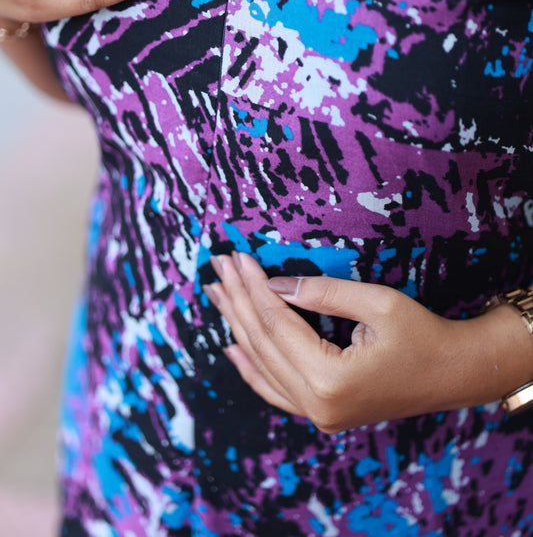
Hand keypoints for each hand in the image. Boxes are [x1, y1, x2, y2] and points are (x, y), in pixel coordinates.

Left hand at [205, 253, 532, 431]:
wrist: (453, 374)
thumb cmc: (423, 335)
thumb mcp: (378, 303)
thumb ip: (322, 293)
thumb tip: (274, 284)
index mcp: (330, 380)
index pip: (276, 324)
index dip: (253, 287)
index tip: (236, 257)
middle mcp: (317, 406)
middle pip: (262, 344)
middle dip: (238, 301)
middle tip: (218, 267)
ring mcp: (318, 416)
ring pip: (262, 366)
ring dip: (238, 327)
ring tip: (217, 294)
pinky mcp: (322, 414)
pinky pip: (275, 390)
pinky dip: (251, 367)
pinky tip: (232, 347)